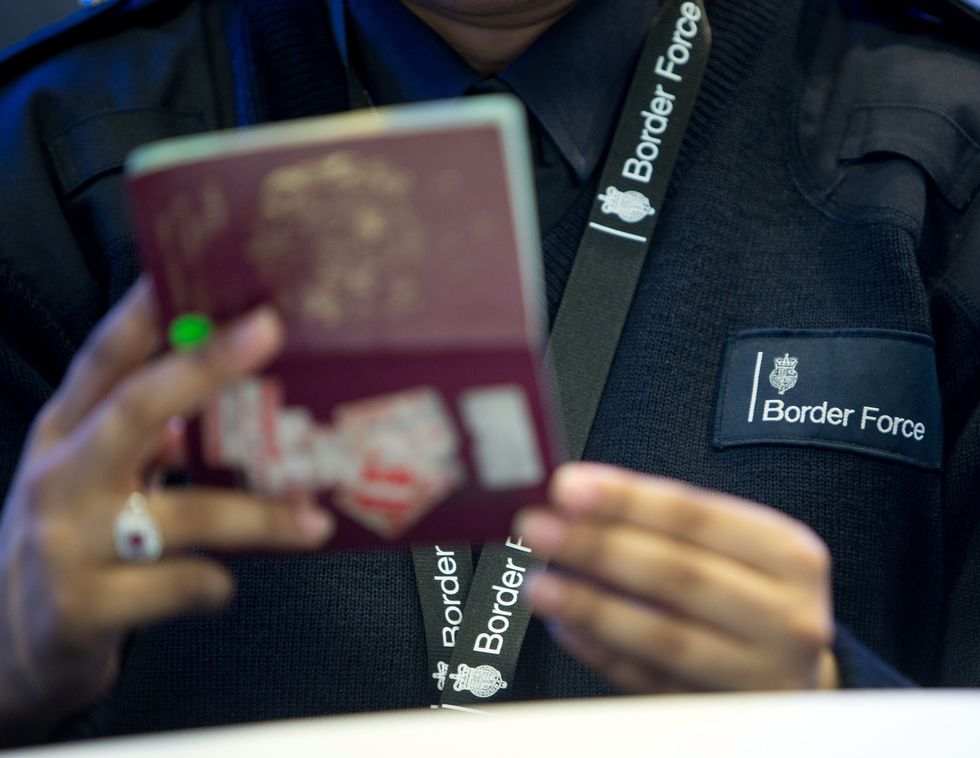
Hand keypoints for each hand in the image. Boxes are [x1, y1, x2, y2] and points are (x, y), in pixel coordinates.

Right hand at [0, 279, 333, 742]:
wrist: (4, 646)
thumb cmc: (66, 543)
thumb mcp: (88, 478)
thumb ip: (143, 438)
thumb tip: (216, 402)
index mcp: (65, 434)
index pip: (103, 358)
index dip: (145, 310)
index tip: (191, 268)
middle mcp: (60, 477)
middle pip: (136, 408)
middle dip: (205, 366)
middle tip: (267, 332)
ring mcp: (65, 543)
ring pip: (179, 514)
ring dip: (258, 515)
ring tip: (312, 519)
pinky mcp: (80, 607)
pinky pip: (175, 586)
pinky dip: (213, 584)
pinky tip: (225, 583)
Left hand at [514, 463, 837, 693]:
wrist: (798, 673)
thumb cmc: (752, 594)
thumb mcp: (738, 548)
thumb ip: (665, 525)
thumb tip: (577, 501)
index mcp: (789, 555)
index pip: (696, 516)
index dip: (626, 500)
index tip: (568, 488)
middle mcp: (787, 616)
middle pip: (678, 574)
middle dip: (597, 547)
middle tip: (540, 529)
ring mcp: (762, 674)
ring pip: (665, 636)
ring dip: (592, 606)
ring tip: (541, 584)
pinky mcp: (729, 716)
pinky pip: (653, 685)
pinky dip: (605, 655)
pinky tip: (568, 628)